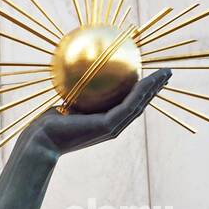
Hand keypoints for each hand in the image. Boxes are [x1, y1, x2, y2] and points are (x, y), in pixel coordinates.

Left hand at [29, 68, 170, 154]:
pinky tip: (149, 77)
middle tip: (166, 74)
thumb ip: (78, 90)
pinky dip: (142, 91)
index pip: (129, 104)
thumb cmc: (48, 123)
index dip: (143, 91)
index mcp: (105, 121)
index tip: (152, 76)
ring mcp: (112, 128)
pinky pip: (129, 104)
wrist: (41, 140)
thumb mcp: (67, 102)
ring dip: (154, 89)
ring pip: (140, 104)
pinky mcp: (109, 126)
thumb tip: (79, 69)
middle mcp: (112, 126)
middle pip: (140, 104)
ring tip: (165, 74)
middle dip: (154, 89)